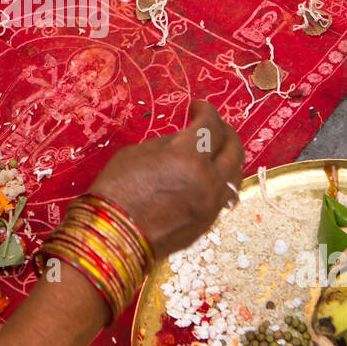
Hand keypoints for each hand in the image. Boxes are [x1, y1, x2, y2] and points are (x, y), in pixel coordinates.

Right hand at [86, 99, 243, 257]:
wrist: (111, 237)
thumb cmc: (115, 190)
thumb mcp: (138, 154)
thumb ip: (168, 144)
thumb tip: (185, 140)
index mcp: (188, 159)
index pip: (211, 126)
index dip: (205, 111)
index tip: (197, 107)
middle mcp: (208, 182)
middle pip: (233, 148)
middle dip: (224, 131)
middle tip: (211, 125)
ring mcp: (211, 206)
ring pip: (235, 174)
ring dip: (228, 157)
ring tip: (215, 150)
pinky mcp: (207, 224)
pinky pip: (224, 195)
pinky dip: (220, 180)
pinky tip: (208, 175)